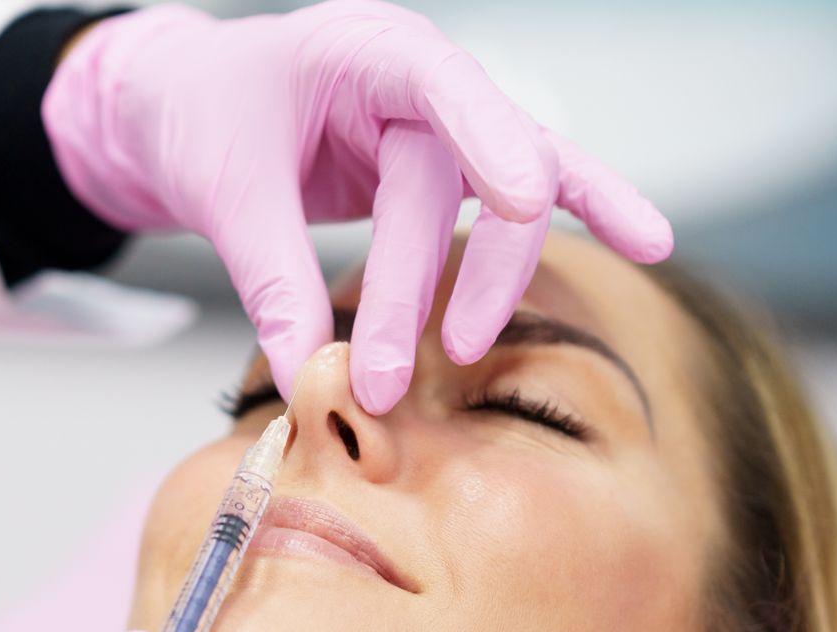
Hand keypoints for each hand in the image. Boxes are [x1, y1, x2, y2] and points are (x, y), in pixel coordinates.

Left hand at [43, 1, 672, 413]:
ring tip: (461, 355)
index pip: (442, 80)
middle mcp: (421, 80)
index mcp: (367, 50)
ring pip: (503, 201)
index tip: (521, 203)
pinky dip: (581, 216)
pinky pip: (525, 196)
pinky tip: (648, 242)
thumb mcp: (224, 190)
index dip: (490, 138)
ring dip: (487, 282)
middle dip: (431, 282)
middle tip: (389, 376)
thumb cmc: (205, 119)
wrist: (188, 109)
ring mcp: (446, 125)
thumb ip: (271, 278)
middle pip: (464, 178)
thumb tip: (307, 372)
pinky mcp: (448, 172)